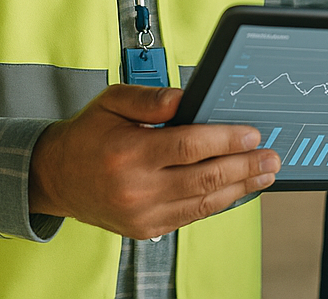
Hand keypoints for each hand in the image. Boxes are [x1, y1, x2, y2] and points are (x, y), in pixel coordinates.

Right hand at [28, 84, 279, 238]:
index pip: (190, 145)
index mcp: (129, 153)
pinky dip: (217, 204)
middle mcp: (136, 189)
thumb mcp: (112, 100)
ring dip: (239, 189)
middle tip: (272, 157)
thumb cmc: (88, 133)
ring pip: (202, 204)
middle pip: (204, 179)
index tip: (253, 133)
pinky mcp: (145, 230)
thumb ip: (151, 98)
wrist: (55, 177)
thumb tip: (187, 98)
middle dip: (244, 167)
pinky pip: (189, 217)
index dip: (226, 140)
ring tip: (265, 175)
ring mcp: (141, 215)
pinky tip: (237, 190)